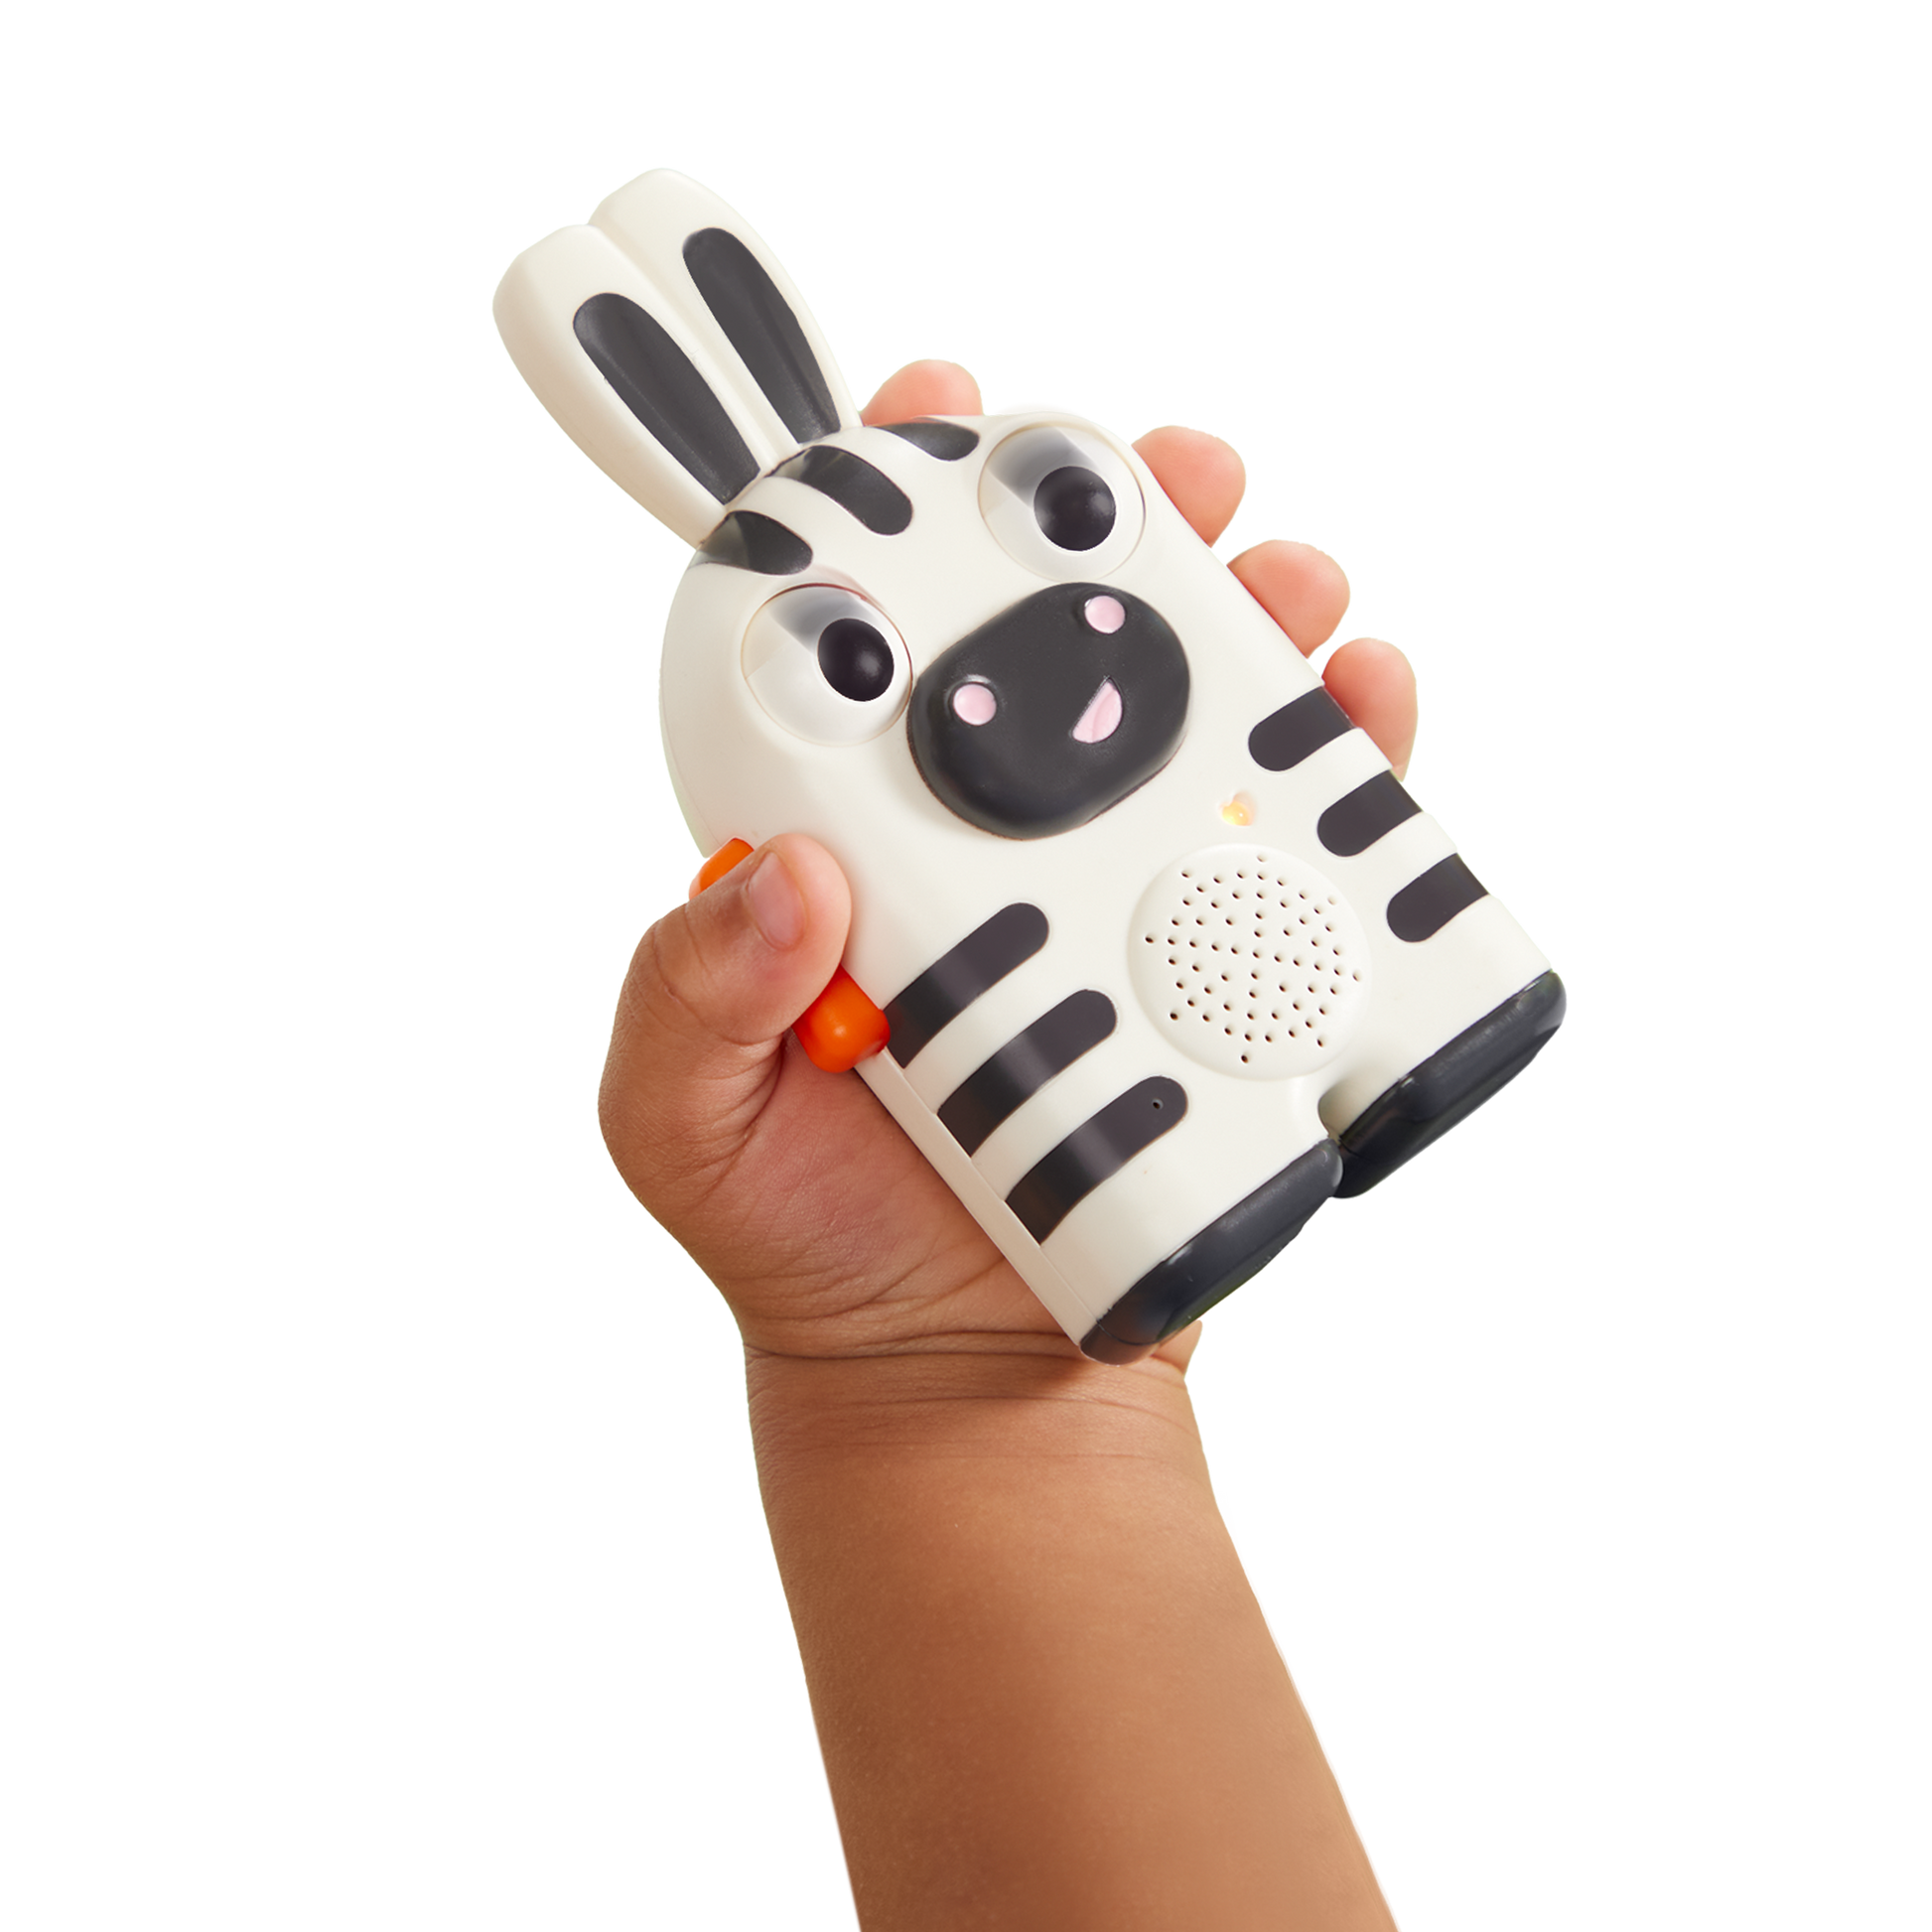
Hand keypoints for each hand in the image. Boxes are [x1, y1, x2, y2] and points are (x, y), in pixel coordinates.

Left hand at [593, 358, 1422, 1386]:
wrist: (963, 1381)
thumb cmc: (806, 1236)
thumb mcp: (682, 1123)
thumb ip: (689, 994)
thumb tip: (781, 875)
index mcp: (854, 841)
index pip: (869, 649)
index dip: (894, 518)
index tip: (930, 410)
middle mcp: (988, 845)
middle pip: (1055, 646)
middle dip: (1115, 530)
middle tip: (1174, 471)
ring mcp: (1107, 904)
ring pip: (1189, 724)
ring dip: (1249, 624)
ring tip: (1291, 578)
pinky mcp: (1210, 976)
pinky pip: (1288, 852)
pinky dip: (1341, 769)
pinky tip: (1362, 703)